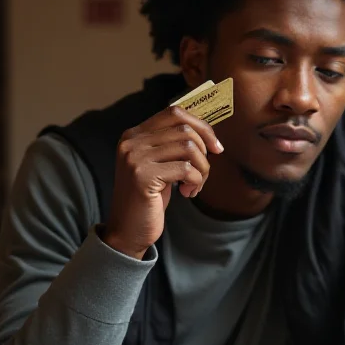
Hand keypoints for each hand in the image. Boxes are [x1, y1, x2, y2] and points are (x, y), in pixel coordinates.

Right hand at [103, 106, 223, 258]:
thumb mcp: (159, 166)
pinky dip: (196, 182)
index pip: (174, 113)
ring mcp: (135, 158)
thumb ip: (173, 146)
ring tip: (195, 186)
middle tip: (202, 174)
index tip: (216, 147)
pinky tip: (187, 193)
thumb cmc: (148, 199)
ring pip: (189, 148)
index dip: (201, 126)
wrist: (127, 231)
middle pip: (185, 129)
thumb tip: (207, 132)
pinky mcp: (143, 176)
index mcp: (134, 135)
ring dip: (201, 169)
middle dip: (204, 153)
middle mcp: (132, 142)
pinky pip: (187, 169)